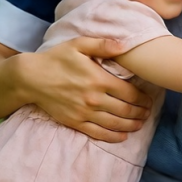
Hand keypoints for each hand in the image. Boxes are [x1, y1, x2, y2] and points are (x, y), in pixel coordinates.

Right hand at [15, 36, 152, 141]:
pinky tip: (122, 136)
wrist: (31, 78)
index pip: (129, 93)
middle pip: (125, 110)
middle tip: (148, 113)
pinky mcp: (74, 122)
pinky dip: (112, 137)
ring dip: (131, 125)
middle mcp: (94, 98)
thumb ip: (104, 45)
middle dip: (140, 113)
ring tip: (140, 124)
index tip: (150, 99)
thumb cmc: (57, 58)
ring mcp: (84, 112)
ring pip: (114, 124)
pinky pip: (97, 133)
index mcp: (99, 79)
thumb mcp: (80, 44)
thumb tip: (126, 44)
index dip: (143, 98)